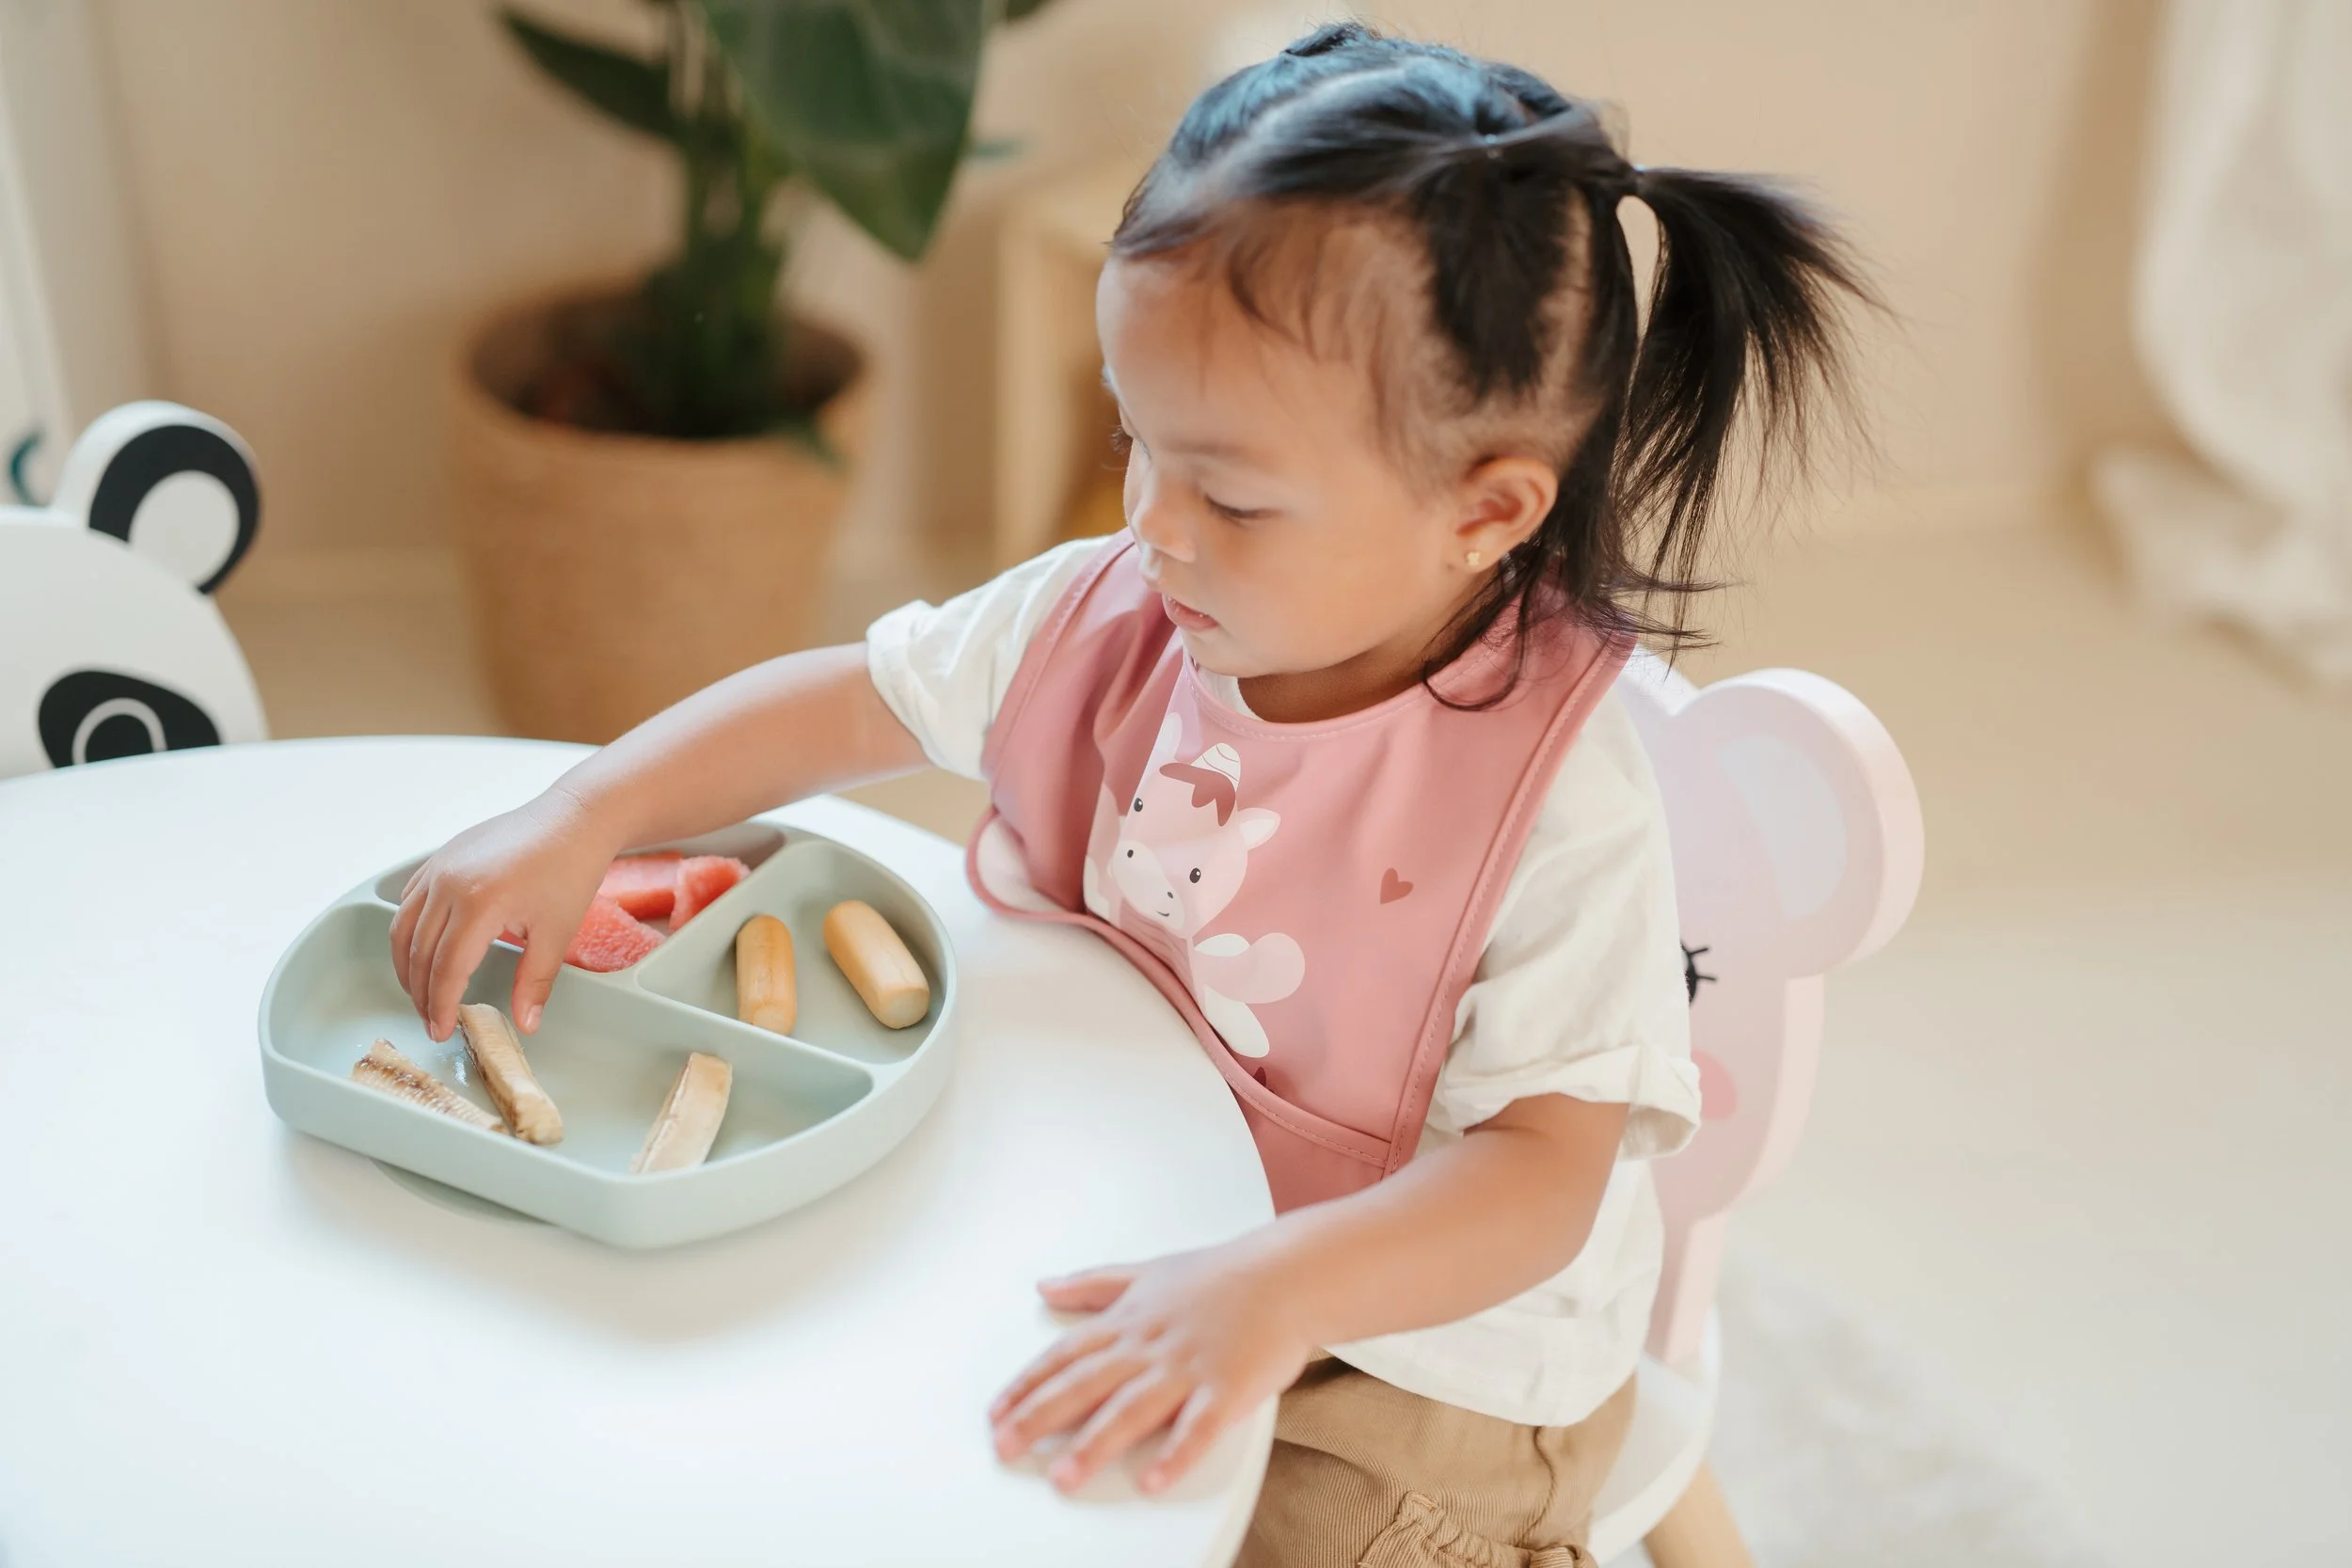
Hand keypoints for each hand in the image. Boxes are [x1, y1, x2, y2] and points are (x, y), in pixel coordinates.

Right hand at [387, 785, 616, 1041]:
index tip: (442, 1030)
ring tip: (421, 993)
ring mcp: (440, 866)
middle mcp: (448, 883)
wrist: (574, 817)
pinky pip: (410, 900)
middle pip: (419, 953)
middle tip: (431, 1020)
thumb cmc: (571, 870)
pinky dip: (408, 931)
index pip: (446, 970)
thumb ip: (535, 982)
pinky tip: (421, 950)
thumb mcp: (557, 933)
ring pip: (403, 927)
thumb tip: (525, 1024)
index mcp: (479, 903)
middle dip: (421, 994)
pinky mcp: (440, 856)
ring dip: (407, 966)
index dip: (440, 1006)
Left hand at [989, 1243, 1315, 1494]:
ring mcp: (1187, 1368)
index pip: (1064, 1355)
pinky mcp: (1226, 1389)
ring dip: (1095, 1444)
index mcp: (1128, 1321)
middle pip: (1085, 1385)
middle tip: (1006, 1449)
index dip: (1026, 1386)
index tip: (996, 1414)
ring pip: (1132, 1409)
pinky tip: (1153, 1480)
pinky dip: (1175, 1454)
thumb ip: (1092, 1285)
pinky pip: (1197, 1427)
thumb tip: (1046, 1287)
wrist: (1285, 1276)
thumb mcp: (1146, 1271)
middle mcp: (1149, 1346)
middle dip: (1040, 1418)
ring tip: (1063, 1476)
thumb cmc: (1219, 1277)